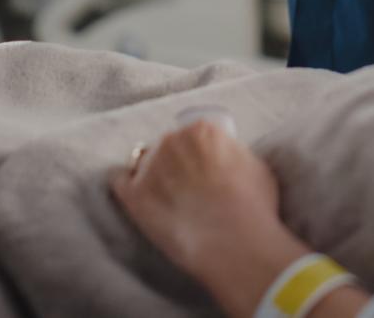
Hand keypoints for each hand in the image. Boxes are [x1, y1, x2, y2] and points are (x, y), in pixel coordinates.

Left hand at [111, 119, 289, 290]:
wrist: (237, 242)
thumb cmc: (254, 207)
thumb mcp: (254, 165)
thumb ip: (232, 155)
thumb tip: (224, 159)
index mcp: (202, 129)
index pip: (190, 133)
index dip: (194, 153)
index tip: (199, 169)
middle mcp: (172, 140)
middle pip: (165, 146)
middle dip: (172, 164)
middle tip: (184, 189)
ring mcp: (150, 167)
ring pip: (142, 163)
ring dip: (151, 178)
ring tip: (165, 200)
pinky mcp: (134, 196)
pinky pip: (118, 182)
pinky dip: (126, 188)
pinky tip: (137, 199)